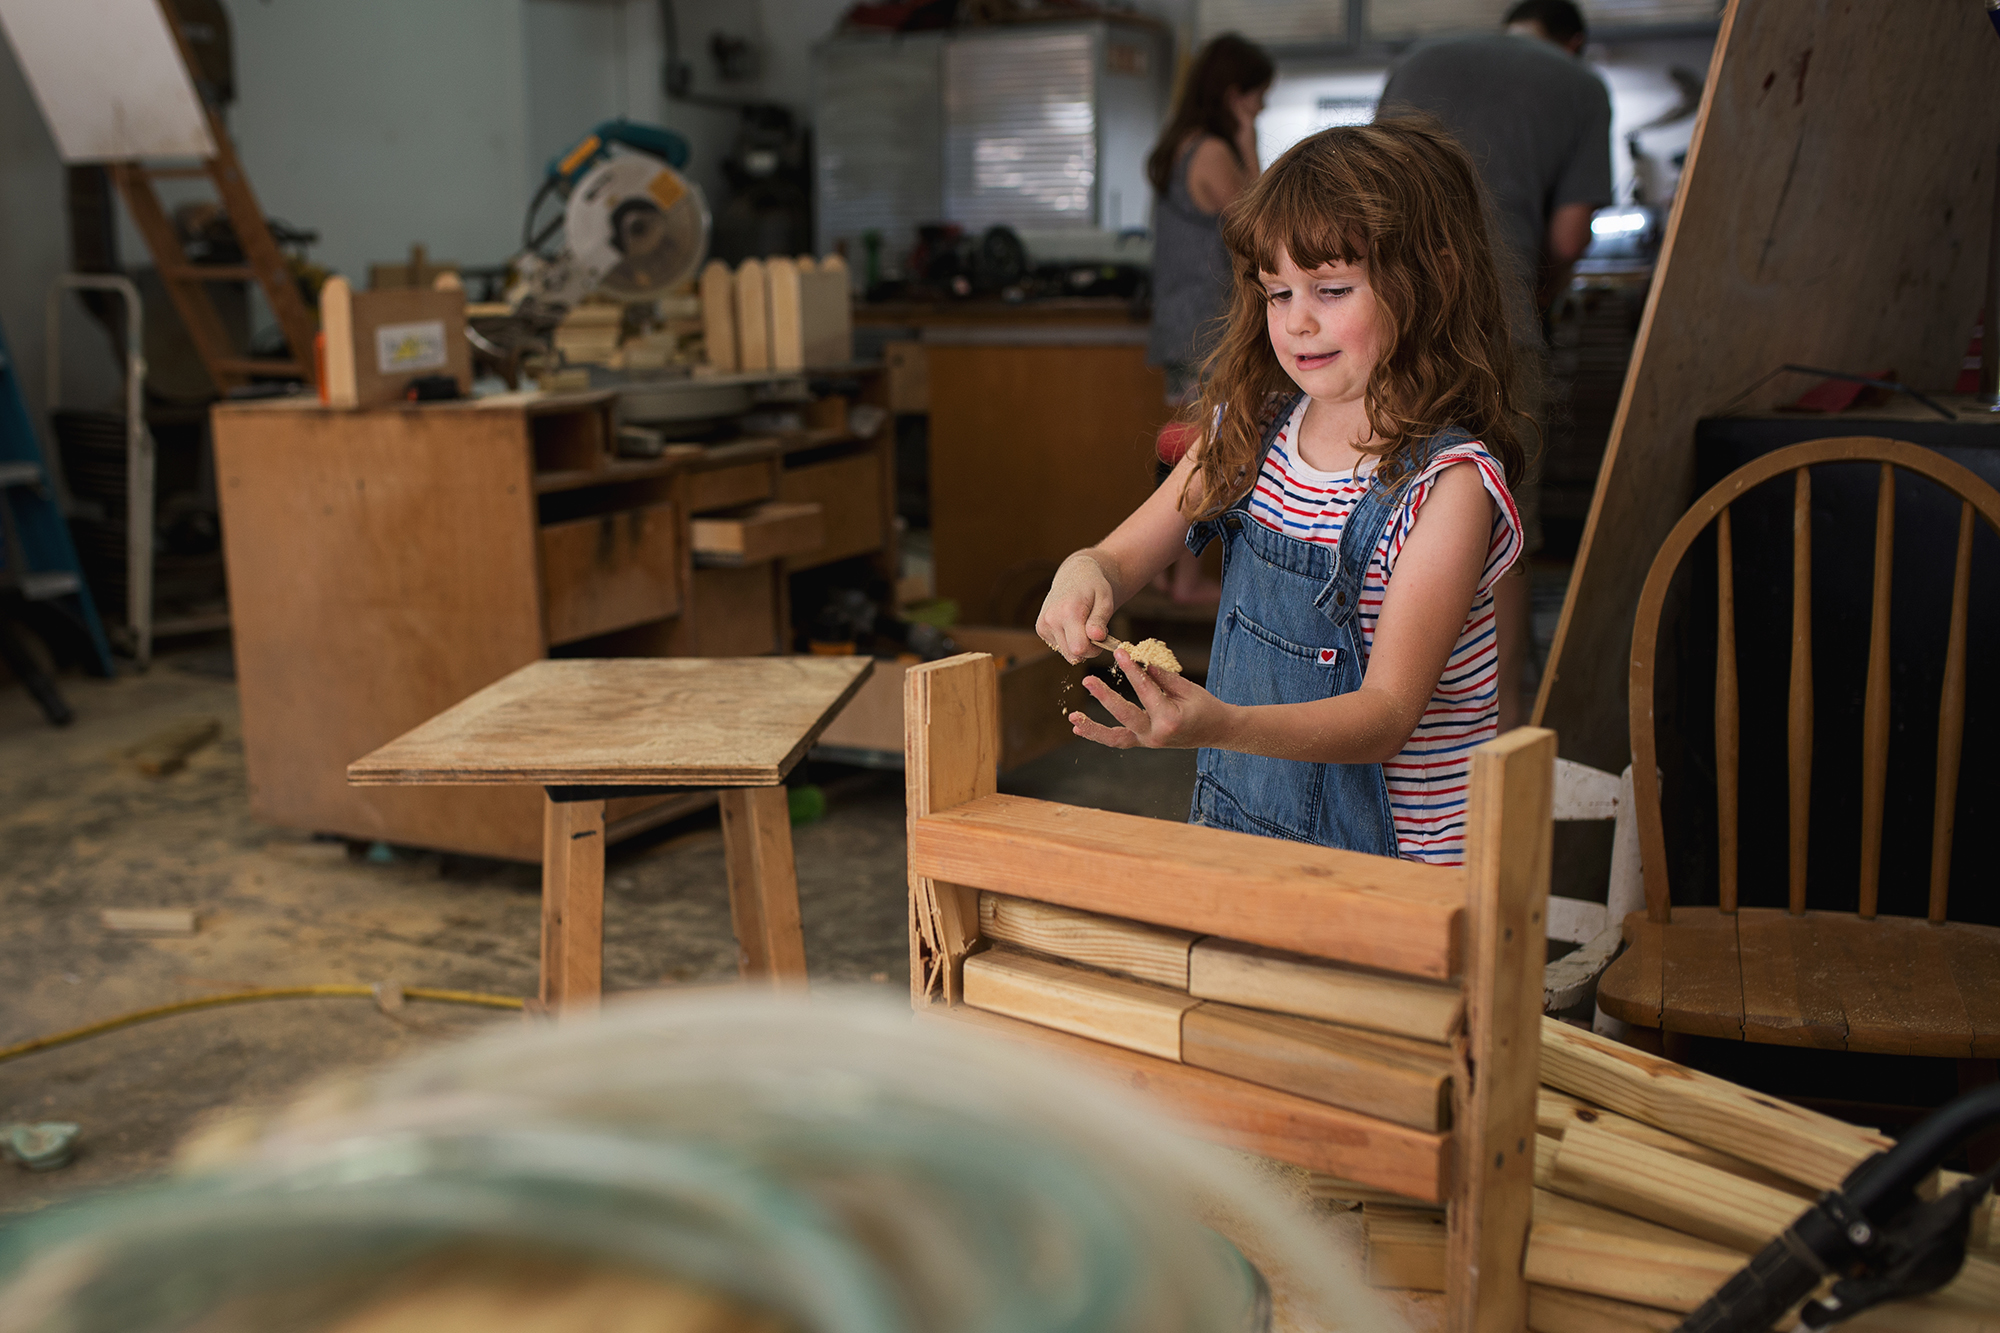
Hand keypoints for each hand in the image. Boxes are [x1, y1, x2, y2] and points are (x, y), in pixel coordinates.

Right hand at [1036, 552, 1116, 662]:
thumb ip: (1100, 620)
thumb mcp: (1104, 600)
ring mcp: (1043, 625)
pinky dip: (1069, 641)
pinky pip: (1059, 647)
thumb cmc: (1094, 587)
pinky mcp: (1040, 629)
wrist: (1074, 575)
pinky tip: (1073, 626)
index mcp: (1068, 611)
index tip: (1101, 636)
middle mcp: (1051, 619)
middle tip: (1094, 631)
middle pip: (1072, 655)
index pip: (1080, 648)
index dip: (1095, 649)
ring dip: (1079, 645)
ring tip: (1084, 626)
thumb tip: (1096, 637)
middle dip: (1088, 649)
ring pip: (1066, 653)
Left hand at [1070, 649, 1234, 749]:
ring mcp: (1149, 742)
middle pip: (1125, 715)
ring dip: (1093, 728)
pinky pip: (1119, 740)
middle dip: (1105, 697)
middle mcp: (1157, 734)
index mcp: (1170, 718)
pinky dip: (1099, 735)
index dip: (1131, 670)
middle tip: (1087, 680)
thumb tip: (1138, 661)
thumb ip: (1161, 676)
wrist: (1217, 731)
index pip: (1146, 691)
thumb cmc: (1205, 706)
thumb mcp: (1188, 687)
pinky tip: (1079, 727)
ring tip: (1073, 718)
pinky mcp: (1144, 743)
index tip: (1119, 652)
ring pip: (1116, 738)